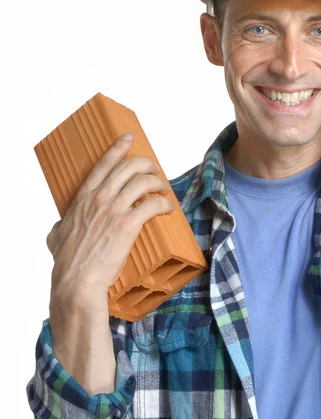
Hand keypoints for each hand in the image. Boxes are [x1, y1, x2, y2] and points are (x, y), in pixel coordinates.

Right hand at [47, 134, 174, 298]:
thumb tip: (57, 227)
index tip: (129, 137)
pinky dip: (164, 203)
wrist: (76, 281)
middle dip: (146, 164)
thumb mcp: (55, 237)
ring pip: (143, 182)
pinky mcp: (128, 225)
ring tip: (164, 189)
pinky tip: (168, 208)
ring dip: (158, 183)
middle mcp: (99, 198)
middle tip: (155, 170)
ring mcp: (113, 210)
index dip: (118, 147)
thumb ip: (59, 227)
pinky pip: (152, 205)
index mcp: (83, 197)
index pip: (103, 164)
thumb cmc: (67, 262)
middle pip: (129, 167)